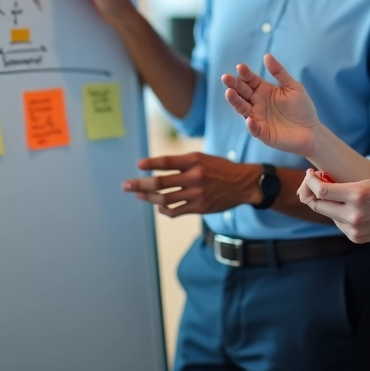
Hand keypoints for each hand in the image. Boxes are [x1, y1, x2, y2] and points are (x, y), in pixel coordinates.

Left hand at [122, 153, 260, 217]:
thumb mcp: (203, 158)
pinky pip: (176, 211)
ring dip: (148, 197)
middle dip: (140, 184)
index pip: (167, 161)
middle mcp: (195, 176)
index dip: (151, 163)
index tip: (138, 165)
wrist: (243, 184)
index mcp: (195, 160)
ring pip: (165, 198)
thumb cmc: (220, 169)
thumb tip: (157, 170)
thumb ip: (182, 163)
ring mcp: (197, 193)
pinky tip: (158, 207)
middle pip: (161, 182)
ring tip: (138, 195)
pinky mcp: (200, 207)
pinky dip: (164, 210)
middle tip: (126, 185)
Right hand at [222, 53, 319, 157]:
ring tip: (229, 93)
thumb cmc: (302, 107)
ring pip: (243, 109)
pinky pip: (254, 129)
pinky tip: (250, 118)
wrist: (312, 131)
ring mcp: (258, 118)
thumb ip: (280, 72)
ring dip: (235, 101)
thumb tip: (267, 55)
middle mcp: (257, 103)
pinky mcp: (263, 133)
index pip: (250, 80)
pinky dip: (251, 125)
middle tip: (226, 78)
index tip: (240, 67)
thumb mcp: (293, 87)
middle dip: (234, 85)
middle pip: (242, 93)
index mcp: (264, 90)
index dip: (245, 74)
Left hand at [297, 169, 369, 243]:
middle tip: (314, 182)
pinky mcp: (356, 237)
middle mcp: (354, 214)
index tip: (310, 174)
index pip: (321, 190)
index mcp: (357, 194)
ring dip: (326, 204)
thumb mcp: (367, 182)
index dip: (310, 181)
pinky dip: (338, 215)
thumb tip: (318, 184)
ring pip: (328, 215)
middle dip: (312, 192)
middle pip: (318, 205)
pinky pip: (338, 224)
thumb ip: (343, 185)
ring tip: (336, 194)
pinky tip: (348, 208)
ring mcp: (355, 229)